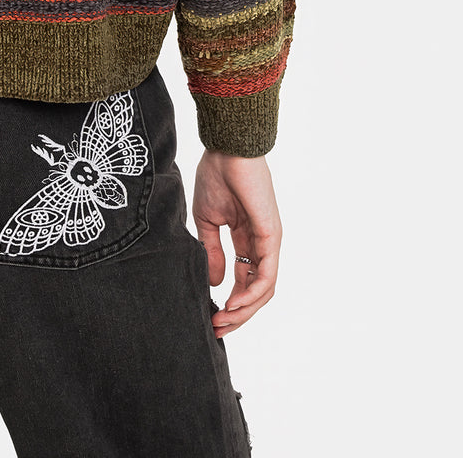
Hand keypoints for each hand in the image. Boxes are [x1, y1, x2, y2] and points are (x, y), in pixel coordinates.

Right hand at [192, 149, 281, 336]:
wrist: (226, 150)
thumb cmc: (215, 176)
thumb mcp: (207, 221)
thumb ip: (212, 251)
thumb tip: (215, 283)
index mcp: (246, 239)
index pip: (243, 280)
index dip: (229, 302)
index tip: (211, 317)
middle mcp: (261, 244)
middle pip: (256, 291)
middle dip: (237, 314)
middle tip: (217, 329)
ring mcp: (269, 242)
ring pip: (263, 289)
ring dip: (244, 310)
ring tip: (223, 321)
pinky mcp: (272, 237)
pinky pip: (266, 275)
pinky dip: (251, 294)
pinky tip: (234, 304)